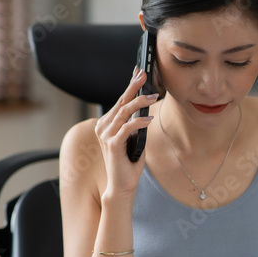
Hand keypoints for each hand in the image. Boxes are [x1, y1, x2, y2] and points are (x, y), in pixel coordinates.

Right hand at [94, 67, 158, 196]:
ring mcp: (106, 135)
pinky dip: (139, 122)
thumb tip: (147, 107)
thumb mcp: (135, 138)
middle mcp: (103, 127)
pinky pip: (127, 128)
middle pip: (121, 102)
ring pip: (124, 112)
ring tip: (154, 97)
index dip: (129, 85)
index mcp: (107, 124)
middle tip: (145, 74)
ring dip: (140, 102)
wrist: (123, 184)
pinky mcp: (112, 144)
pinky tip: (150, 119)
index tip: (138, 72)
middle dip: (134, 87)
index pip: (120, 101)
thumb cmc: (130, 162)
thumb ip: (136, 123)